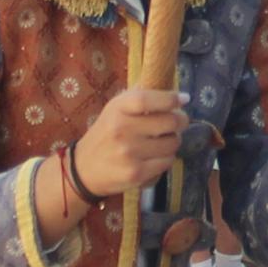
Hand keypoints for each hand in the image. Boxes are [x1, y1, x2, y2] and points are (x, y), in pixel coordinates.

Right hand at [69, 85, 185, 197]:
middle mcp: (122, 129)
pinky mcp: (136, 173)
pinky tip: (155, 157)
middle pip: (169, 122)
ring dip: (173, 141)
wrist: (83, 168)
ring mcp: (129, 153)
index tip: (183, 99)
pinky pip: (167, 162)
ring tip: (162, 141)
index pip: (146, 99)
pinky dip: (166, 158)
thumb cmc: (106, 134)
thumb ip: (139, 97)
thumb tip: (175, 92)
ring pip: (172, 144)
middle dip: (180, 121)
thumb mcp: (115, 109)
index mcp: (117, 109)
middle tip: (179, 122)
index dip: (170, 98)